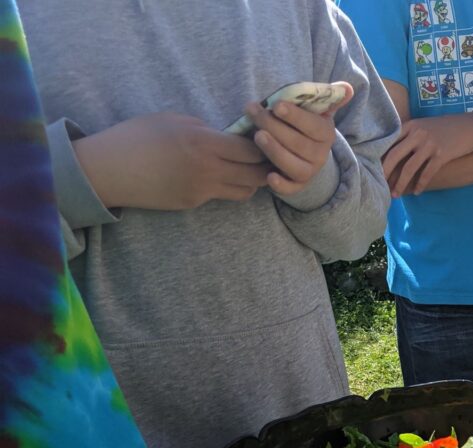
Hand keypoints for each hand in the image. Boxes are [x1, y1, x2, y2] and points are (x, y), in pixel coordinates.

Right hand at [74, 112, 270, 209]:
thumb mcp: (174, 120)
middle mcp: (208, 170)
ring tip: (245, 167)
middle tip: (266, 156)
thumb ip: (207, 129)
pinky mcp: (193, 203)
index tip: (265, 138)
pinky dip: (227, 186)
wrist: (107, 170)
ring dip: (251, 180)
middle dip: (266, 166)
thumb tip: (231, 137)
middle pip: (257, 175)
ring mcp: (202, 191)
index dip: (264, 144)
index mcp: (204, 143)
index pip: (253, 149)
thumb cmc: (137, 136)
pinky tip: (218, 175)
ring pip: (245, 191)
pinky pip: (221, 195)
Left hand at [247, 87, 352, 195]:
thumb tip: (347, 88)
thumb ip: (329, 97)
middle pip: (298, 144)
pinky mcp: (296, 185)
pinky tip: (269, 176)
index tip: (277, 105)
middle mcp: (320, 155)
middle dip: (275, 127)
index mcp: (326, 134)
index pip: (313, 126)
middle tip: (254, 113)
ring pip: (293, 165)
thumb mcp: (317, 111)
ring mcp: (309, 172)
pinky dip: (281, 185)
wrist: (306, 155)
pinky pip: (291, 189)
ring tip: (257, 136)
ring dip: (275, 151)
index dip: (296, 116)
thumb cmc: (304, 126)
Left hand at [382, 116, 472, 196]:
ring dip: (401, 184)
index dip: (379, 158)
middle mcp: (418, 134)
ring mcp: (430, 144)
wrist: (470, 127)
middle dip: (385, 173)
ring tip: (395, 194)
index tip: (371, 170)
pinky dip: (420, 185)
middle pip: (394, 156)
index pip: (389, 142)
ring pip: (409, 168)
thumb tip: (391, 152)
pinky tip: (416, 192)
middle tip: (378, 186)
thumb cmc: (444, 129)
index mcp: (410, 126)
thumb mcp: (423, 126)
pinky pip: (427, 173)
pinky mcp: (442, 155)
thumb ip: (408, 135)